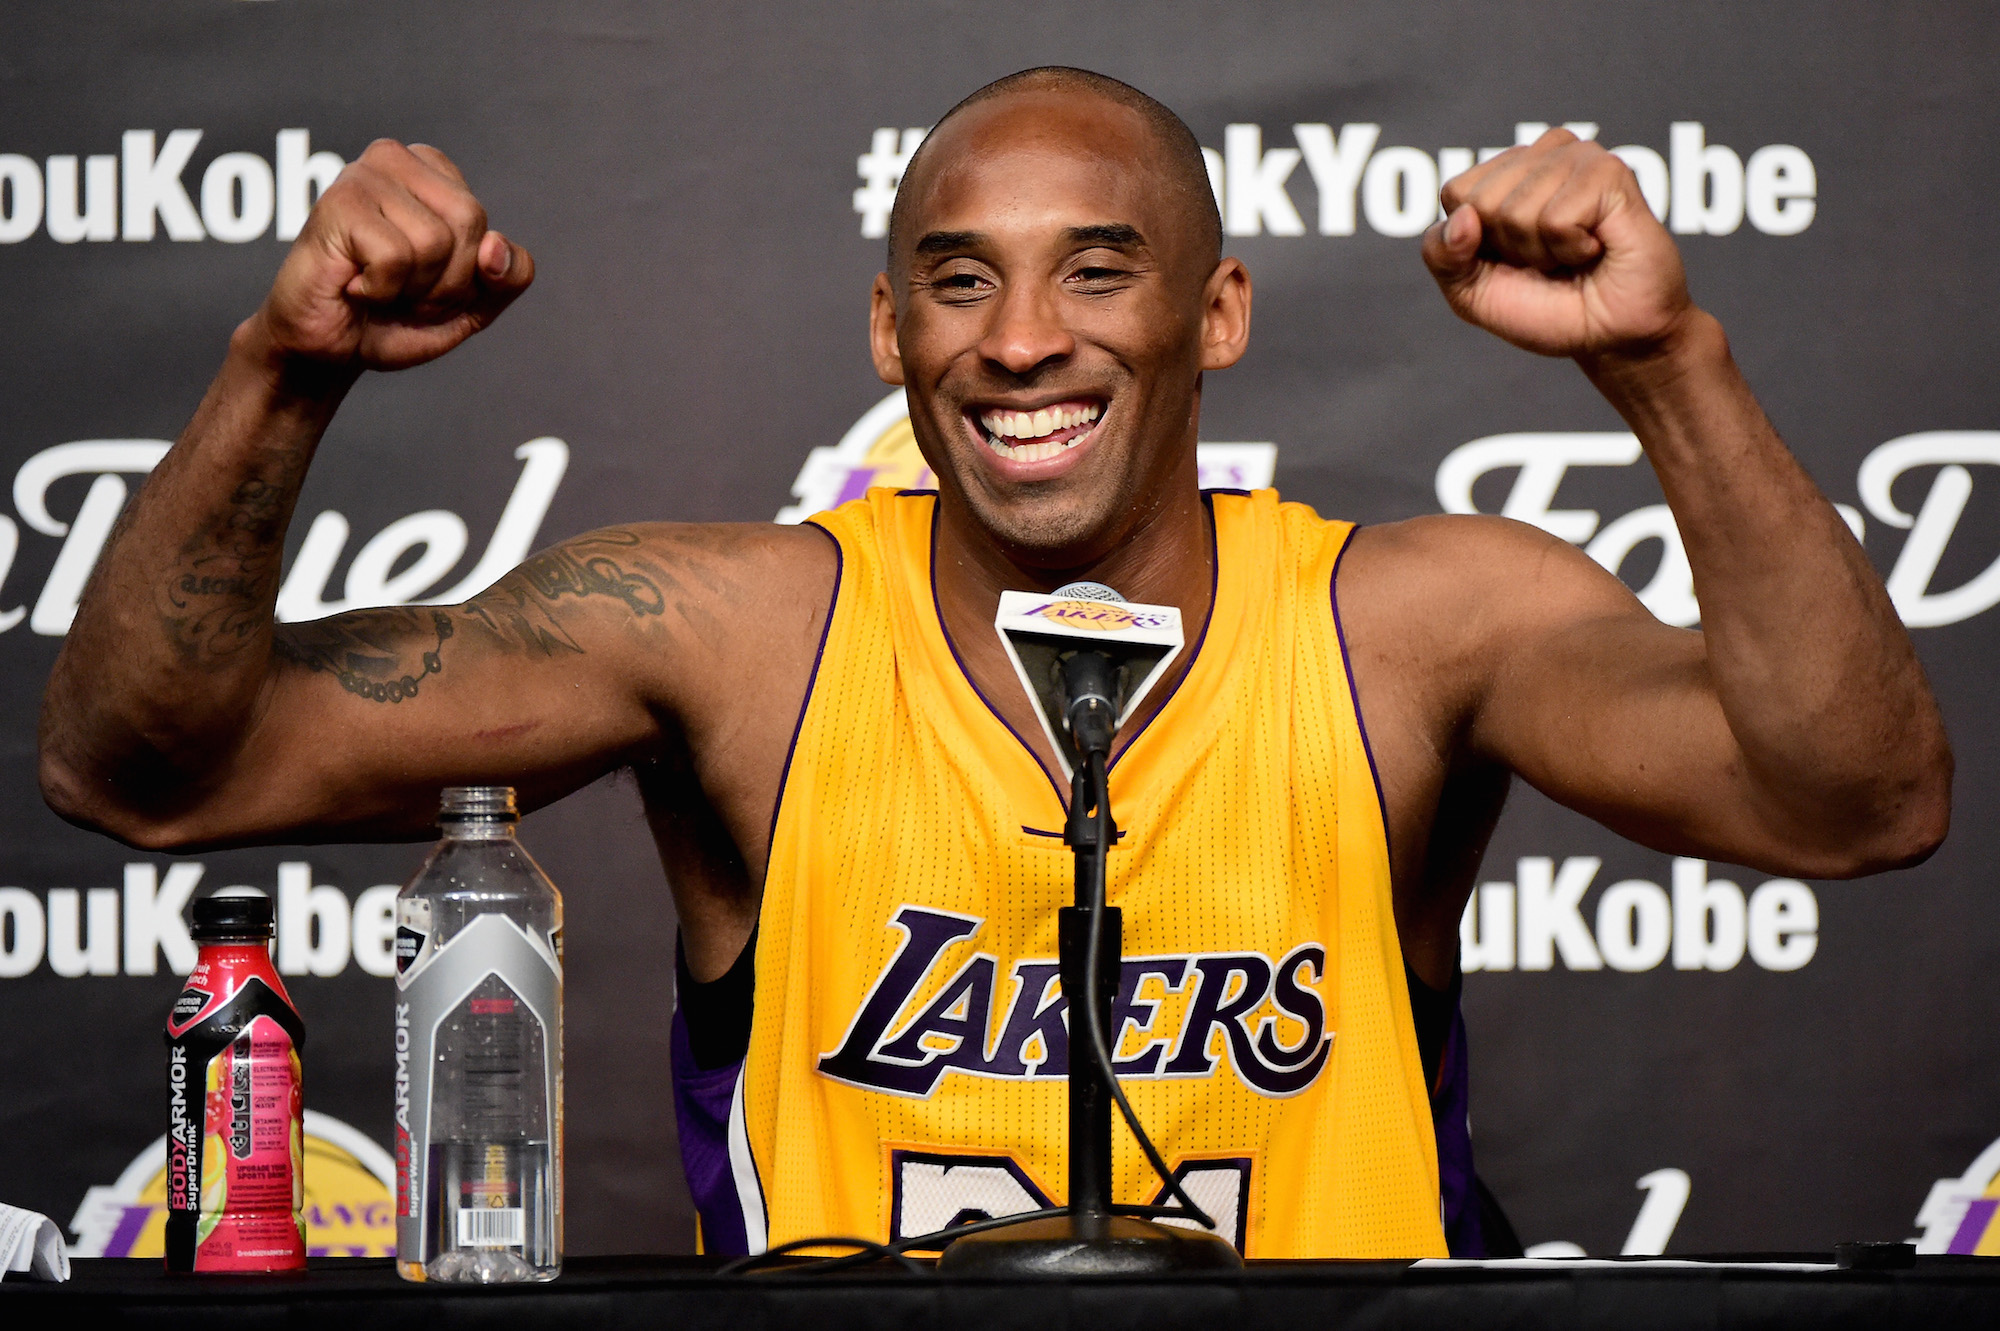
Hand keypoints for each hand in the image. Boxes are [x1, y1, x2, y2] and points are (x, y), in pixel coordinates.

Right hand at [252, 140, 534, 371]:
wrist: (329, 349)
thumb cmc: (395, 317)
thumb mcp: (473, 304)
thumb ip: (508, 276)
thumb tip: (496, 247)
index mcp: (434, 170)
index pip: (490, 232)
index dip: (467, 277)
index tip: (427, 281)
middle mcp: (397, 158)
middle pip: (469, 223)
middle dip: (444, 281)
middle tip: (402, 289)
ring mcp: (363, 175)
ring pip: (434, 241)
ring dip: (411, 287)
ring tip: (377, 286)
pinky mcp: (337, 202)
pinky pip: (396, 257)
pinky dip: (380, 289)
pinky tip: (354, 284)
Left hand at [1421, 130, 1692, 362]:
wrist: (1611, 336)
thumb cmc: (1547, 309)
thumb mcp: (1471, 292)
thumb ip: (1442, 256)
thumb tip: (1461, 218)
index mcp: (1507, 172)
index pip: (1456, 193)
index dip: (1476, 244)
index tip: (1514, 258)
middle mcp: (1543, 154)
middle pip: (1481, 202)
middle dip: (1509, 248)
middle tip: (1549, 260)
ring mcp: (1578, 157)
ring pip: (1515, 211)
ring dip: (1542, 252)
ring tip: (1573, 254)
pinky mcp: (1609, 172)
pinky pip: (1554, 220)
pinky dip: (1570, 250)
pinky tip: (1596, 247)